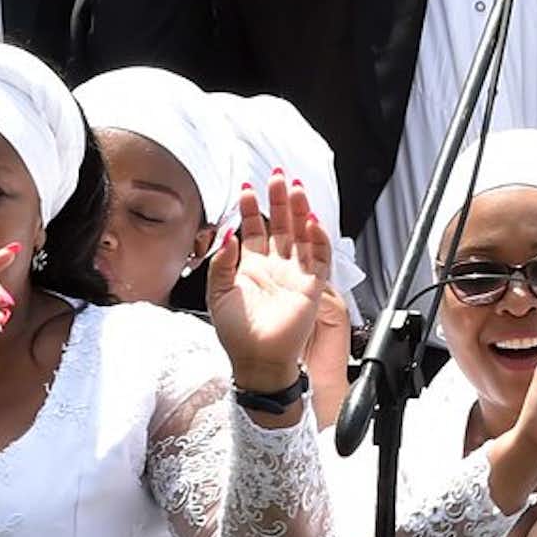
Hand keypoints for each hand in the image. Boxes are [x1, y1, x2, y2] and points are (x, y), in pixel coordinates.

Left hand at [205, 170, 330, 400]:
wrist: (256, 360)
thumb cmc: (236, 334)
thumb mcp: (218, 294)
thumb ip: (221, 263)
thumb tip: (228, 234)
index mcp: (251, 267)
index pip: (254, 228)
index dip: (251, 208)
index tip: (247, 188)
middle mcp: (274, 266)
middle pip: (280, 224)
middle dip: (279, 199)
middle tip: (277, 177)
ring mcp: (294, 274)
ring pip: (300, 233)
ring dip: (299, 210)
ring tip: (295, 188)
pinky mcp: (311, 285)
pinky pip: (319, 256)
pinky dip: (317, 238)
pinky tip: (310, 221)